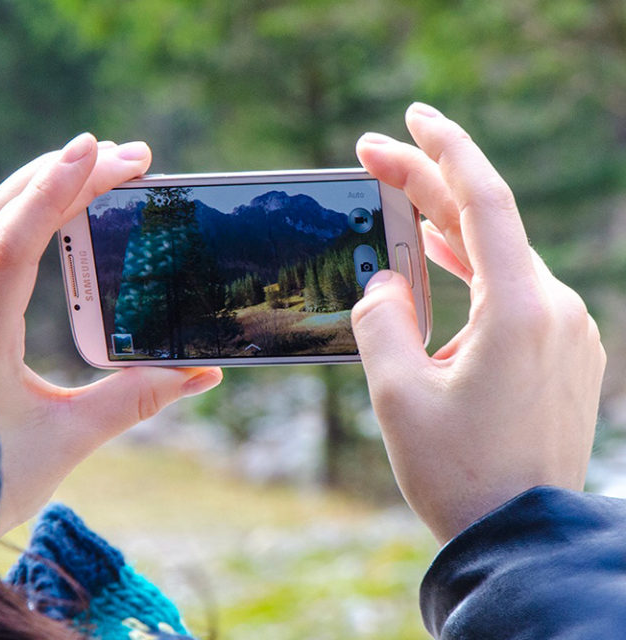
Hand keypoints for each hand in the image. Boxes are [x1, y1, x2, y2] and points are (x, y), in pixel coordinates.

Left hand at [0, 133, 222, 535]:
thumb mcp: (65, 441)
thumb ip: (133, 401)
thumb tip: (200, 373)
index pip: (15, 243)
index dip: (57, 190)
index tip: (100, 150)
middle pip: (1, 216)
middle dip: (64, 175)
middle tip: (129, 156)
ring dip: (39, 187)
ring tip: (94, 165)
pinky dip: (18, 214)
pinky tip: (47, 208)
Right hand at [351, 103, 605, 542]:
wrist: (519, 537)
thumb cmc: (458, 473)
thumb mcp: (397, 394)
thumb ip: (381, 320)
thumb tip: (384, 280)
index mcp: (519, 311)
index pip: (484, 201)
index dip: (444, 150)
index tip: (409, 120)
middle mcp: (555, 310)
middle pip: (486, 224)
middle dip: (427, 185)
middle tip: (374, 156)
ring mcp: (565, 332)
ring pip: (499, 258)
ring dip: (446, 229)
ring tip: (398, 203)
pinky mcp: (562, 354)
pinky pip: (513, 292)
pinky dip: (471, 270)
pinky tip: (438, 264)